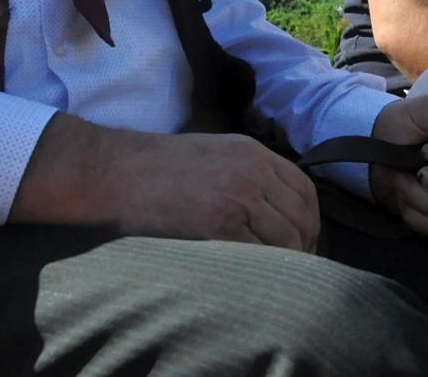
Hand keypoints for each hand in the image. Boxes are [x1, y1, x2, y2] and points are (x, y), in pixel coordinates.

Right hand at [11, 115, 320, 251]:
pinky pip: (258, 253)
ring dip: (287, 261)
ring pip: (286, 239)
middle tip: (295, 265)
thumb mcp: (215, 151)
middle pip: (301, 217)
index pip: (305, 190)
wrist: (118, 171)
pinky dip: (262, 268)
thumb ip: (248, 171)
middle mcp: (253, 172)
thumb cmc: (159, 165)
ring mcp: (238, 198)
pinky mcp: (218, 224)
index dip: (309, 220)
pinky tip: (254, 276)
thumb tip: (273, 206)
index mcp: (253, 153)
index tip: (305, 239)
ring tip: (276, 275)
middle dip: (304, 245)